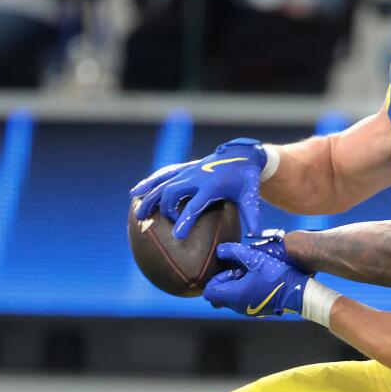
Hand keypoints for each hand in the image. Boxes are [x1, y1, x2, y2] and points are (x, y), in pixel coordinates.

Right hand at [130, 138, 268, 238]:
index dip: (185, 219)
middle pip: (172, 191)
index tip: (177, 236)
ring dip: (149, 196)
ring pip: (163, 181)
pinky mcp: (183, 168)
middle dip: (163, 208)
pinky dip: (149, 183)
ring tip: (137, 213)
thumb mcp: (251, 197)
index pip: (195, 204)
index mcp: (212, 185)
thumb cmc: (246, 180)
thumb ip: (252, 215)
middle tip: (159, 226)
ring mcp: (188, 170)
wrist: (240, 155)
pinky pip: (162, 175)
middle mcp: (196, 176)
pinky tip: (135, 193)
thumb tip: (255, 236)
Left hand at [202, 238, 309, 317]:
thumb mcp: (255, 259)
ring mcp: (246, 310)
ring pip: (229, 298)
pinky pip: (240, 301)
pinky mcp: (254, 310)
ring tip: (247, 274)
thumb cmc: (277, 276)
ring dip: (233, 286)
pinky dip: (242, 291)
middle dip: (223, 282)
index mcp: (234, 295)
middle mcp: (237, 306)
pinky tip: (254, 280)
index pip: (210, 291)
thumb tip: (220, 250)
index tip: (227, 269)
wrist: (297, 293)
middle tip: (237, 270)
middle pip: (218, 296)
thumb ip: (235, 252)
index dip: (214, 278)